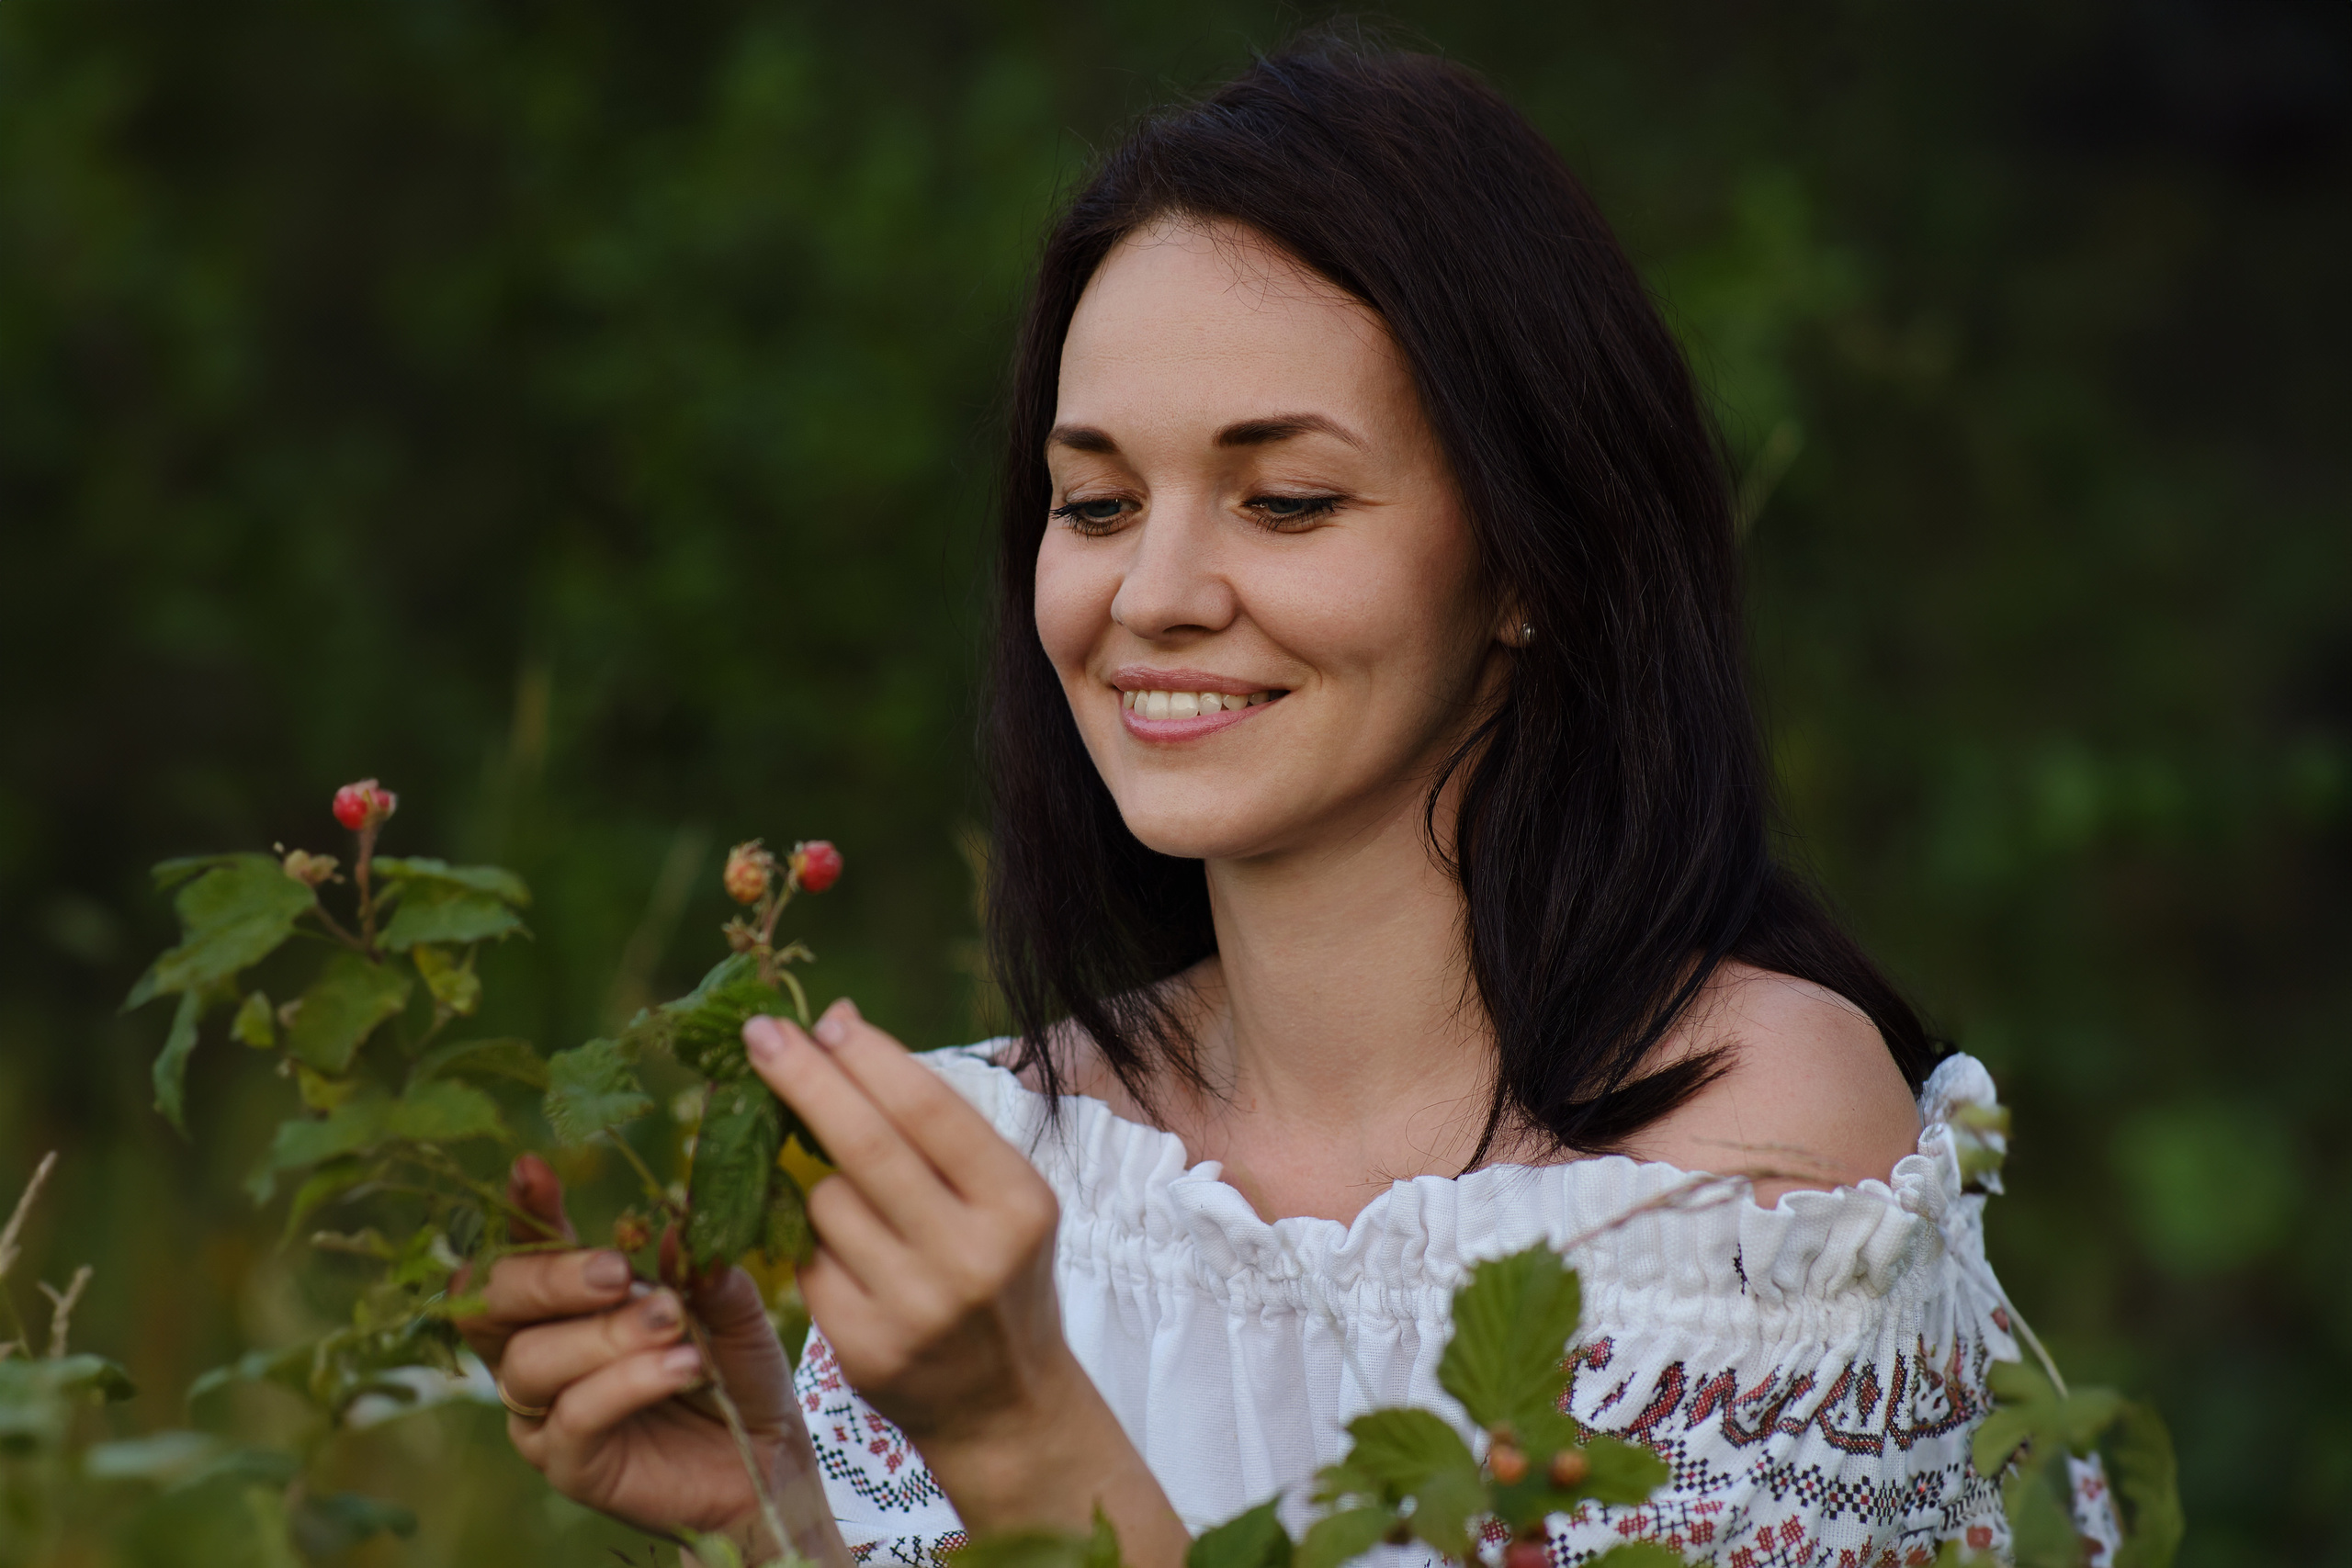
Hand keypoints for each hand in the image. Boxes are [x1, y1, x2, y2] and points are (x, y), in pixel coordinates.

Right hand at [454, 1155, 846, 1566]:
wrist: (765, 1456)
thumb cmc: (735, 1371)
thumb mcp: (730, 1307)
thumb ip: (700, 1272)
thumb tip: (675, 1230)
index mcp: (569, 1300)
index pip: (524, 1248)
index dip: (522, 1210)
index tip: (531, 1168)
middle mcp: (540, 1350)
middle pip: (494, 1304)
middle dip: (549, 1278)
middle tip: (616, 1271)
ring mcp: (545, 1411)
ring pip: (530, 1362)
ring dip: (603, 1335)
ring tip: (672, 1323)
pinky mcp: (569, 1463)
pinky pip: (573, 1417)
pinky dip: (626, 1384)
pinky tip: (681, 1368)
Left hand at [743, 1001, 1188, 1567]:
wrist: (1006, 1402)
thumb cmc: (998, 1270)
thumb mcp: (999, 1194)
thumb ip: (930, 1118)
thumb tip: (841, 1022)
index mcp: (1017, 1203)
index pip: (928, 1110)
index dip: (868, 1058)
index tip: (824, 1020)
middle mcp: (970, 1256)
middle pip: (864, 1146)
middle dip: (805, 1078)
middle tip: (761, 1032)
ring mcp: (914, 1308)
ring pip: (825, 1202)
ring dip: (822, 1184)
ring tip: (864, 1208)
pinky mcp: (864, 1349)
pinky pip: (808, 1261)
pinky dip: (817, 1246)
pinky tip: (853, 1261)